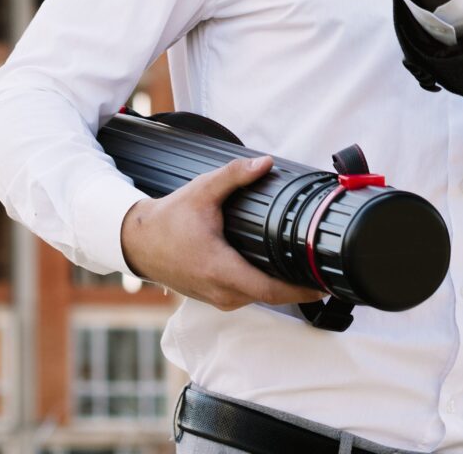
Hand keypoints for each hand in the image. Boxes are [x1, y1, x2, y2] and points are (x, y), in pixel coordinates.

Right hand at [118, 156, 323, 310]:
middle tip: (324, 271)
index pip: (271, 291)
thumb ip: (234, 176)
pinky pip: (248, 297)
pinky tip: (279, 272)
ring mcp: (218, 299)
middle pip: (272, 297)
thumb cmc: (168, 220)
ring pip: (260, 299)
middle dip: (299, 287)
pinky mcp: (215, 298)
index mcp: (221, 270)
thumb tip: (265, 163)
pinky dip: (266, 287)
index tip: (324, 284)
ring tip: (307, 270)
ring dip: (283, 288)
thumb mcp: (201, 192)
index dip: (301, 290)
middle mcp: (221, 292)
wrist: (138, 242)